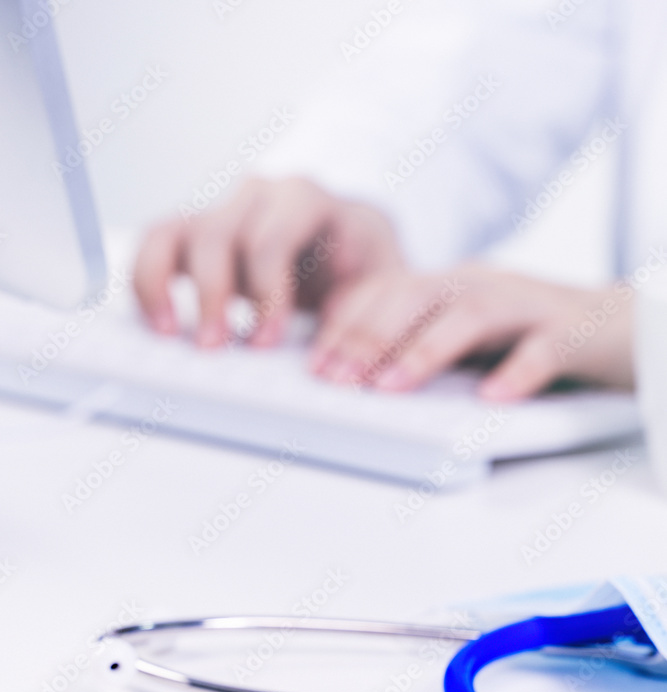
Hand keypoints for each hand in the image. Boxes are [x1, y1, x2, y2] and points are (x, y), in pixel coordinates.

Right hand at [133, 177, 401, 347]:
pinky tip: (159, 320)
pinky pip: (156, 243)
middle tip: (216, 347)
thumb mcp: (382, 286)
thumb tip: (339, 351)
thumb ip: (364, 312)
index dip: (265, 292)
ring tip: (171, 334)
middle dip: (214, 295)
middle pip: (219, 233)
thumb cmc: (365, 267)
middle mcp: (260, 196)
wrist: (352, 244)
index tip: (265, 341)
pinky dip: (148, 279)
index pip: (273, 237)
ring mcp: (225, 209)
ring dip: (167, 285)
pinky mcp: (197, 231)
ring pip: (177, 233)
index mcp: (308, 200)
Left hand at [309, 263, 634, 398]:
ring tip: (389, 386)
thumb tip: (357, 376)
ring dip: (423, 351)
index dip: (346, 328)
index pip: (385, 294)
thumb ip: (419, 342)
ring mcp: (525, 306)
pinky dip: (515, 372)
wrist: (620, 324)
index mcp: (449, 286)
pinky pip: (540, 349)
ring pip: (469, 316)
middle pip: (415, 298)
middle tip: (338, 380)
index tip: (316, 367)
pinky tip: (490, 397)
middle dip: (368, 338)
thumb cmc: (531, 334)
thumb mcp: (464, 332)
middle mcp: (481, 287)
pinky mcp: (570, 333)